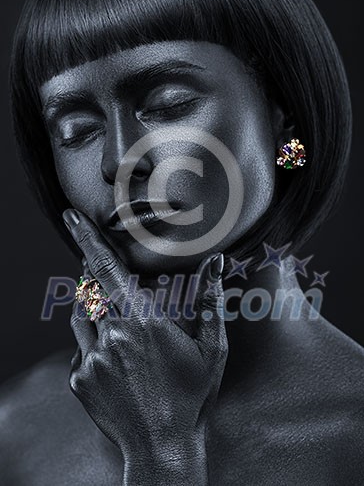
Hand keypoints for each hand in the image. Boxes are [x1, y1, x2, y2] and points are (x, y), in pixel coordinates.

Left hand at [64, 208, 227, 477]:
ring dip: (92, 307)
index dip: (87, 239)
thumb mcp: (211, 348)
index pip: (107, 269)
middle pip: (89, 288)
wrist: (163, 447)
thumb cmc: (191, 395)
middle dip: (94, 276)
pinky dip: (91, 343)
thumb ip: (209, 300)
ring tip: (117, 320)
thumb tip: (217, 263)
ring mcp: (91, 360)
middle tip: (110, 278)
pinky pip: (78, 349)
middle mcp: (111, 336)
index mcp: (142, 321)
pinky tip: (115, 359)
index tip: (70, 217)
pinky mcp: (79, 380)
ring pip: (80, 316)